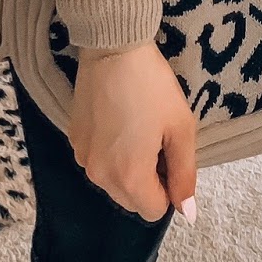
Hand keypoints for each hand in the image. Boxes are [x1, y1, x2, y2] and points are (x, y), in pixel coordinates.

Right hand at [68, 42, 197, 223]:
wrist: (113, 46)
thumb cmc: (152, 86)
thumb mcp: (181, 129)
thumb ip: (185, 176)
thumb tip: (187, 214)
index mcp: (129, 177)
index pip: (154, 211)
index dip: (168, 188)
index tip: (169, 155)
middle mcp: (100, 175)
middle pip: (131, 201)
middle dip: (147, 182)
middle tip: (155, 141)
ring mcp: (82, 156)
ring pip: (113, 183)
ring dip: (128, 169)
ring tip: (136, 129)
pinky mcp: (73, 138)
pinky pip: (97, 162)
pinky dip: (110, 153)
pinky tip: (118, 121)